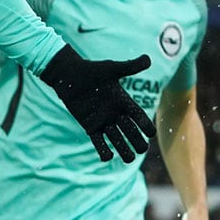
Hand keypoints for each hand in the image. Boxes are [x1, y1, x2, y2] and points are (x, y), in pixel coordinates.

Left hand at [39, 46, 155, 161]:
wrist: (69, 75)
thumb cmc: (91, 70)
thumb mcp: (112, 68)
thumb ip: (130, 66)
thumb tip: (149, 59)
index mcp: (123, 101)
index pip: (138, 116)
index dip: (145, 124)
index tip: (150, 133)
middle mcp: (115, 113)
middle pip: (130, 131)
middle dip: (136, 140)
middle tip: (142, 149)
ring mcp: (102, 120)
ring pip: (116, 139)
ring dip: (123, 149)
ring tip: (129, 160)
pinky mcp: (89, 126)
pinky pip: (98, 141)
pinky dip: (102, 149)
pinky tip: (107, 157)